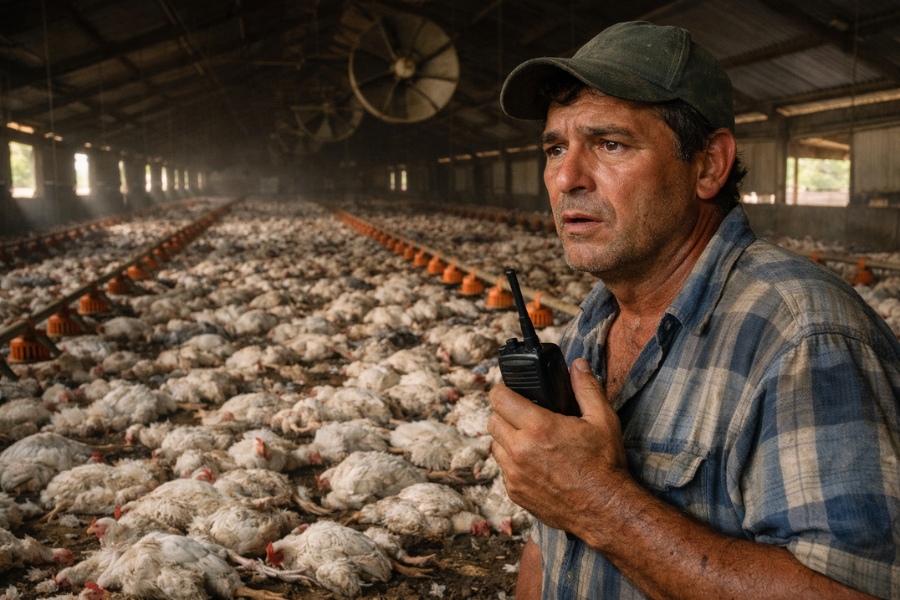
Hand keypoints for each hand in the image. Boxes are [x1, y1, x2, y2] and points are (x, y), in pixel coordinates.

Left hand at [488, 358, 635, 543]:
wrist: (605, 509)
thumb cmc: (605, 465)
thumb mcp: (602, 419)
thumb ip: (587, 388)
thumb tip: (578, 366)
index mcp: (538, 427)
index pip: (499, 398)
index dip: (503, 390)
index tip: (510, 391)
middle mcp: (520, 450)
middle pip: (492, 420)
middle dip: (504, 414)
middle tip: (522, 415)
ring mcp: (514, 474)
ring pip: (495, 446)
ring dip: (507, 439)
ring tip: (529, 439)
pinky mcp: (515, 492)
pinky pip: (503, 470)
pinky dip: (513, 463)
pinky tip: (533, 462)